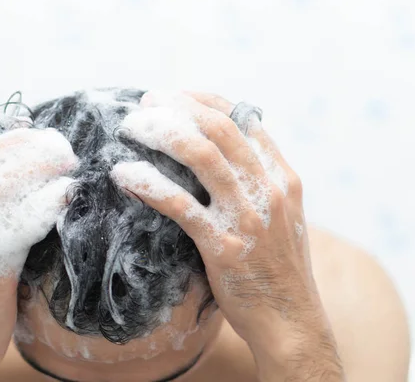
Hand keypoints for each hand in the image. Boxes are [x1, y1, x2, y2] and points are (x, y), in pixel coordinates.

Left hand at [111, 91, 344, 380]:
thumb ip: (261, 182)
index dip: (204, 99)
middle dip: (178, 107)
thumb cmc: (278, 269)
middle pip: (218, 128)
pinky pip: (179, 203)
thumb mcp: (283, 217)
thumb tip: (228, 153)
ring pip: (200, 156)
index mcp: (283, 177)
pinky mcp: (224, 245)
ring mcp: (248, 216)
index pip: (243, 120)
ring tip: (130, 127)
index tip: (175, 94)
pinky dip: (148, 182)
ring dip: (160, 133)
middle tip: (146, 101)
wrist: (291, 321)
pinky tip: (124, 174)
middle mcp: (269, 189)